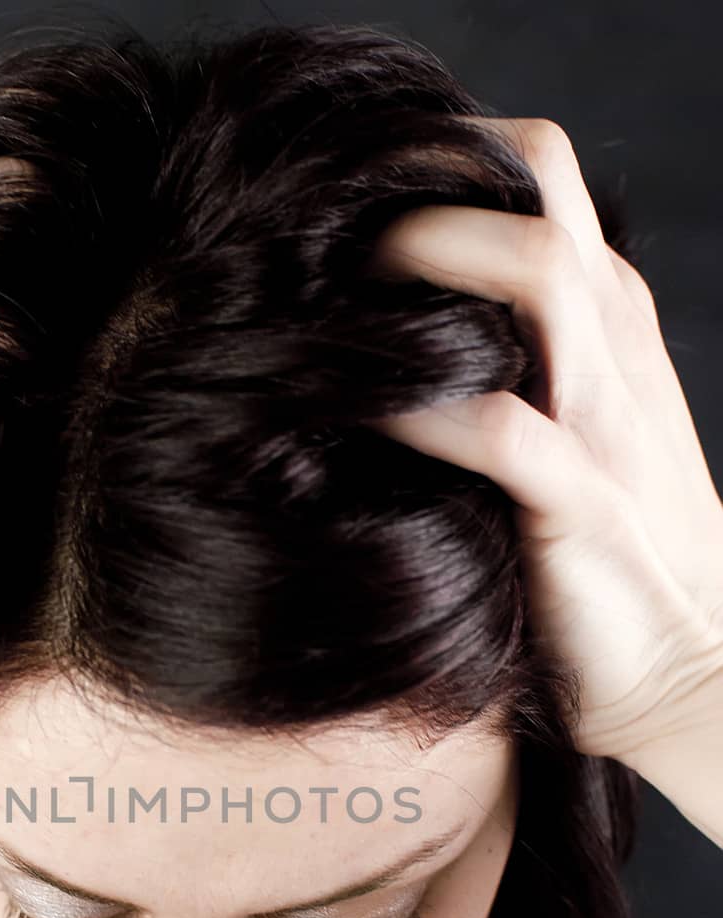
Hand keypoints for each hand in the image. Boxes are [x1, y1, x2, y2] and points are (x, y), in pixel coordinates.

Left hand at [365, 117, 722, 765]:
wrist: (684, 673)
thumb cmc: (597, 561)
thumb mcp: (556, 439)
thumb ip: (495, 376)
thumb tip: (361, 343)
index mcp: (602, 323)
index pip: (533, 176)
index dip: (433, 162)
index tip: (332, 197)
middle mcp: (609, 346)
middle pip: (538, 181)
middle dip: (423, 176)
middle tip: (316, 218)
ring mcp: (603, 418)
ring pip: (535, 270)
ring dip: (424, 257)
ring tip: (326, 286)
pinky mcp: (583, 506)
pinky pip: (500, 426)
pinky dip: (418, 409)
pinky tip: (352, 412)